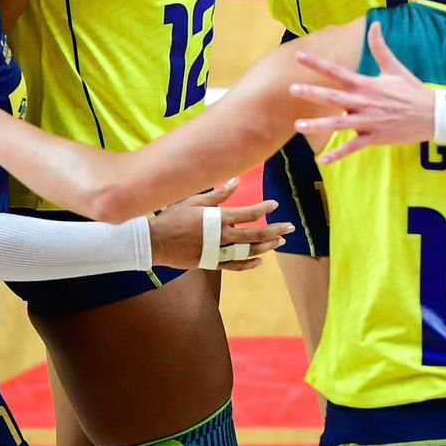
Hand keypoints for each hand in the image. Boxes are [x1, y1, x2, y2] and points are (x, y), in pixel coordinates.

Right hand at [149, 181, 289, 270]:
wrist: (154, 242)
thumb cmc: (172, 217)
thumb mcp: (194, 200)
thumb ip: (218, 193)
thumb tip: (236, 180)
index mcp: (218, 218)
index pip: (248, 214)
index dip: (264, 208)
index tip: (275, 204)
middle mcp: (221, 236)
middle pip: (254, 234)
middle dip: (275, 230)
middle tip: (290, 227)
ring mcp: (217, 251)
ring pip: (248, 251)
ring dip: (266, 246)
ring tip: (280, 242)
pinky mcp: (210, 262)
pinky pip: (234, 266)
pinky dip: (248, 264)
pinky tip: (261, 261)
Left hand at [290, 22, 436, 163]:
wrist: (433, 116)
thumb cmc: (413, 91)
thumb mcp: (395, 67)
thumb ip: (380, 47)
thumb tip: (375, 23)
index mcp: (367, 84)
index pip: (337, 72)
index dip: (317, 64)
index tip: (300, 57)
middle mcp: (364, 102)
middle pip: (333, 97)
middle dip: (312, 93)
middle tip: (292, 89)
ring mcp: (369, 122)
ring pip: (339, 125)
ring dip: (318, 126)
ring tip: (298, 126)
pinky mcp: (375, 138)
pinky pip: (353, 148)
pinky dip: (338, 155)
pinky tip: (323, 160)